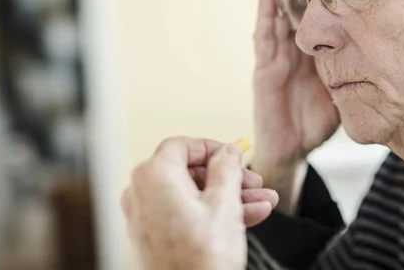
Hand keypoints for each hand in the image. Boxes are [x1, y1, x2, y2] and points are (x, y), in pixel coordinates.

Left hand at [121, 137, 278, 269]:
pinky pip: (185, 214)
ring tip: (261, 202)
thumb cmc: (200, 260)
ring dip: (228, 197)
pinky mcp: (153, 237)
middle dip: (228, 177)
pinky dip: (212, 213)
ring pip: (192, 195)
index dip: (213, 148)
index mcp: (153, 176)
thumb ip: (227, 168)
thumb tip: (228, 152)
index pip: (182, 145)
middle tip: (253, 182)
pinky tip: (247, 217)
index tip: (234, 155)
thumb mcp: (224, 202)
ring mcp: (145, 217)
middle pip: (189, 171)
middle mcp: (142, 194)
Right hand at [253, 0, 339, 167]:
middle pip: (297, 8)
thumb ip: (355, 69)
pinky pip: (264, 40)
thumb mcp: (343, 90)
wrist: (291, 149)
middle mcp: (293, 50)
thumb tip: (387, 51)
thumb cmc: (315, 120)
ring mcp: (276, 58)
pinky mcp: (263, 72)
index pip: (319, 14)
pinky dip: (264, 16)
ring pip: (278, 16)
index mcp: (313, 52)